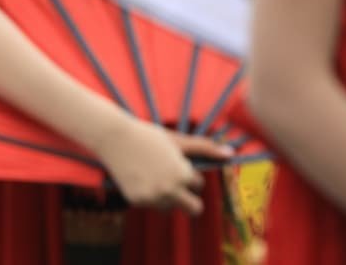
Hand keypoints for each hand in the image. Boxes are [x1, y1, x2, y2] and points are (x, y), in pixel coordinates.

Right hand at [95, 117, 222, 214]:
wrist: (114, 137)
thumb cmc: (148, 136)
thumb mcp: (178, 140)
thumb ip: (205, 148)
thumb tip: (231, 153)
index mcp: (183, 174)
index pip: (197, 184)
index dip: (188, 173)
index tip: (174, 162)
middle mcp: (170, 189)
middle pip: (194, 209)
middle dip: (189, 199)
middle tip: (175, 183)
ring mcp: (153, 197)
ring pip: (170, 207)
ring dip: (166, 196)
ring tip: (152, 175)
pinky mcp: (137, 201)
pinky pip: (152, 205)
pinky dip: (148, 195)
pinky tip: (140, 177)